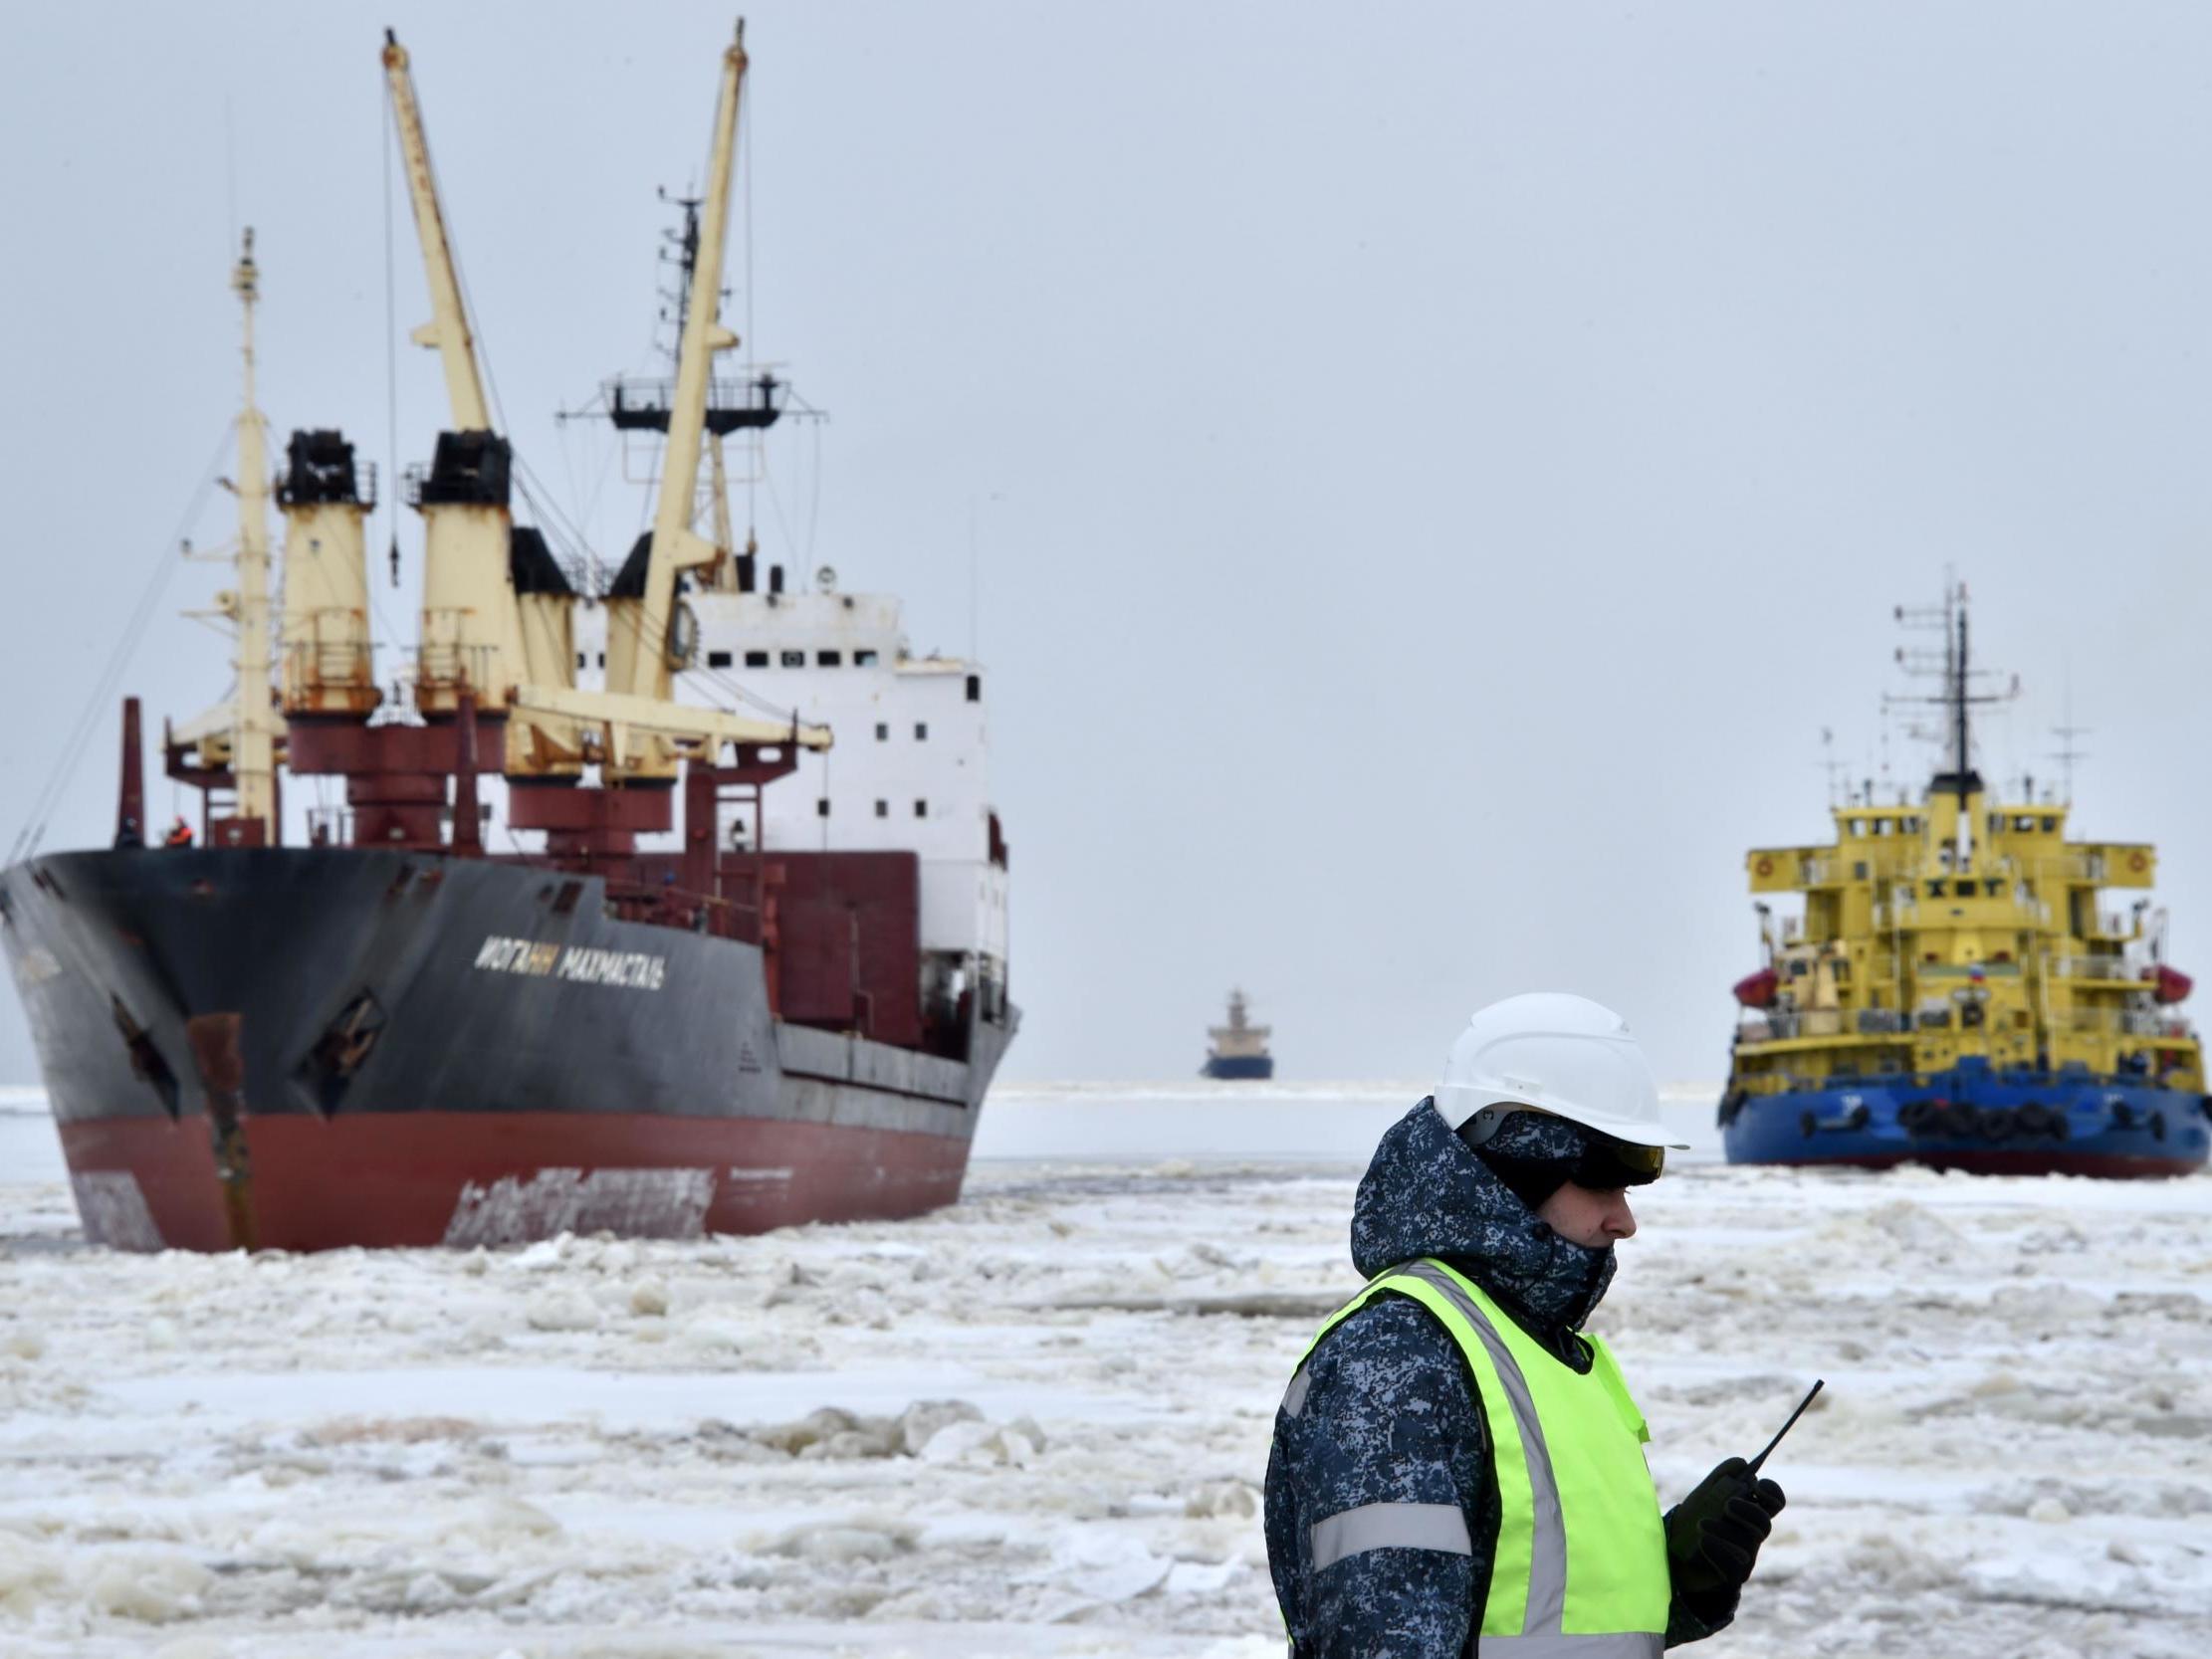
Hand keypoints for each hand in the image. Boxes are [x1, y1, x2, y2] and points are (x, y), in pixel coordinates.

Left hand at [1664, 1457, 1786, 1595]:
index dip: (1772, 1492)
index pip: (1774, 1502)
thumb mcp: (1705, 1493)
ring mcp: (1746, 1556)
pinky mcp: (1734, 1575)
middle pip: (1764, 1523)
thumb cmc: (1694, 1519)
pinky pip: (1733, 1565)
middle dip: (1748, 1511)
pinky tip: (1702, 1542)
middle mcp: (1753, 1534)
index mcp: (1750, 1511)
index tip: (1756, 1485)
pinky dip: (1718, 1550)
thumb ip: (1722, 1476)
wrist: (1674, 1553)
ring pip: (1747, 1543)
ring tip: (1701, 1524)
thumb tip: (1742, 1462)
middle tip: (1727, 1505)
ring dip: (1724, 1531)